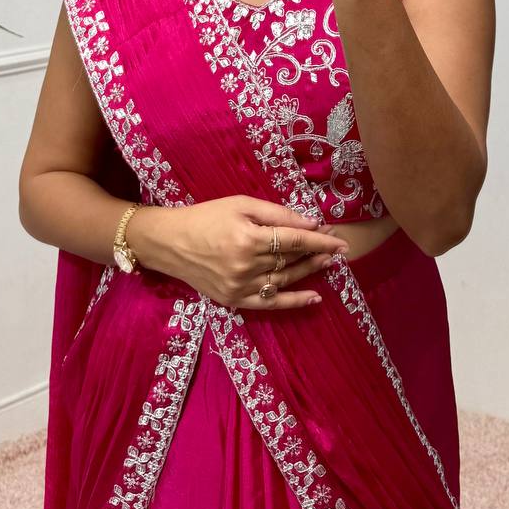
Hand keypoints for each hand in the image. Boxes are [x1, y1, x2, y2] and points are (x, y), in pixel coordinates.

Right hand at [130, 196, 348, 309]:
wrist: (169, 242)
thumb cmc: (206, 216)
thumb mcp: (241, 204)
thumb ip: (277, 214)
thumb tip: (310, 222)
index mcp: (249, 238)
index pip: (294, 241)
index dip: (319, 240)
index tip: (339, 239)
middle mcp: (246, 266)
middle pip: (291, 261)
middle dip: (317, 254)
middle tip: (338, 250)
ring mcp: (240, 286)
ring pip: (284, 281)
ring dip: (309, 273)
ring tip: (328, 264)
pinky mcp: (233, 300)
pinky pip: (269, 304)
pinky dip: (293, 302)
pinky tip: (314, 298)